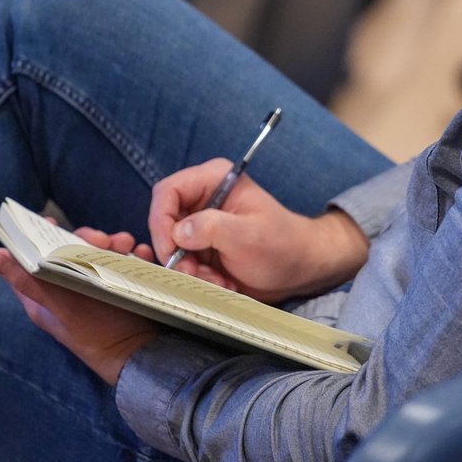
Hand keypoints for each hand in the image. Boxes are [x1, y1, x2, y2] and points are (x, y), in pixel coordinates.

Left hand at [0, 226, 158, 384]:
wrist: (141, 356)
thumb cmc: (97, 336)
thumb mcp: (61, 308)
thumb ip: (29, 281)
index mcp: (46, 295)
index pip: (32, 261)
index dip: (37, 238)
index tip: (53, 222)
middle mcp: (69, 289)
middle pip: (70, 250)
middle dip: (88, 239)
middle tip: (105, 240)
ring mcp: (96, 287)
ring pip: (99, 253)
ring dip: (115, 243)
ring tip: (129, 245)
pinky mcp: (120, 287)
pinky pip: (124, 262)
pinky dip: (134, 254)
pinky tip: (143, 254)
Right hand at [148, 159, 369, 302]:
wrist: (300, 268)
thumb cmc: (283, 245)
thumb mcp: (249, 236)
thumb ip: (211, 228)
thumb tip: (178, 233)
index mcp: (214, 179)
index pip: (168, 191)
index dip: (160, 220)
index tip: (170, 249)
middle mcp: (203, 198)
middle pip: (164, 222)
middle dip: (177, 253)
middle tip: (194, 272)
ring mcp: (201, 223)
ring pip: (172, 247)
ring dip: (190, 270)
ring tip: (219, 280)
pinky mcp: (203, 246)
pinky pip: (184, 262)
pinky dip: (198, 277)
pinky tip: (223, 281)